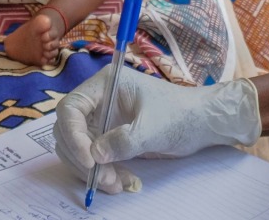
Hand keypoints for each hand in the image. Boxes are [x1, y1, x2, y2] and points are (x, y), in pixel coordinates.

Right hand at [54, 66, 261, 194]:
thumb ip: (124, 141)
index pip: (71, 108)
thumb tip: (96, 156)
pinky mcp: (108, 139)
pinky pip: (93, 160)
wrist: (199, 124)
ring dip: (92, 171)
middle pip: (68, 131)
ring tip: (116, 184)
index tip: (89, 160)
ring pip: (78, 150)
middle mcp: (98, 101)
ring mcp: (101, 120)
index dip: (73, 135)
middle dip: (83, 158)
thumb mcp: (153, 127)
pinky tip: (122, 182)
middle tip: (104, 178)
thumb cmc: (179, 114)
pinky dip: (103, 173)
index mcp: (105, 84)